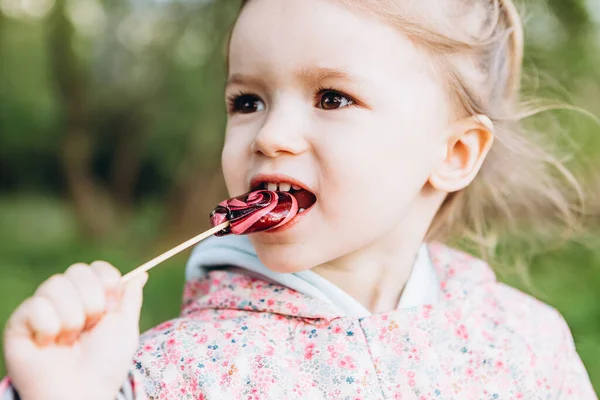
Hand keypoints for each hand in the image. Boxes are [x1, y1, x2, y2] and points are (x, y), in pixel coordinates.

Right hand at [3, 262, 147, 399]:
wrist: (82, 393)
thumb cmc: (104, 365)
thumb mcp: (125, 329)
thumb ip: (130, 299)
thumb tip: (141, 274)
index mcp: (91, 297)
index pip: (97, 268)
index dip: (107, 282)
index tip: (111, 306)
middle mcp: (65, 299)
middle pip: (77, 271)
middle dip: (92, 300)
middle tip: (91, 326)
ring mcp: (42, 309)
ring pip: (55, 285)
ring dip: (72, 317)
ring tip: (70, 340)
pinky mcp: (20, 323)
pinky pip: (36, 305)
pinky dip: (49, 327)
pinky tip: (50, 343)